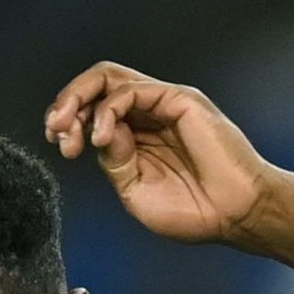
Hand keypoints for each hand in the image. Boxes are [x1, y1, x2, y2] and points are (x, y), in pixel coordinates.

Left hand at [44, 64, 278, 247]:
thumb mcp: (137, 194)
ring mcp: (162, 104)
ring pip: (109, 78)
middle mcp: (147, 115)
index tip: (59, 144)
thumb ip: (116, 163)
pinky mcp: (177, 99)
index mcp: (136, 138)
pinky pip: (131, 90)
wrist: (237, 215)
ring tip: (68, 127)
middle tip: (55, 129)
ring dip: (79, 97)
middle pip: (96, 87)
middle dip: (67, 104)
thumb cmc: (197, 212)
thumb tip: (97, 134)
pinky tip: (102, 136)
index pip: (92, 112)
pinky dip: (109, 110)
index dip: (69, 122)